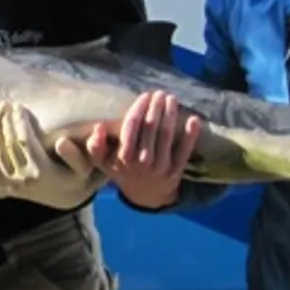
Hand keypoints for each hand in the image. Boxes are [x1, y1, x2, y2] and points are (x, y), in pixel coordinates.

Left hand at [0, 100, 105, 209]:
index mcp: (41, 172)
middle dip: (6, 123)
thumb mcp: (85, 168)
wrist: (68, 199)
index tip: (18, 106)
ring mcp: (14, 183)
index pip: (25, 142)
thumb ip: (76, 155)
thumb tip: (61, 141)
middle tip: (3, 104)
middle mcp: (24, 178)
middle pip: (10, 145)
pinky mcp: (8, 186)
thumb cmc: (78, 179)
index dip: (20, 123)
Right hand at [83, 90, 203, 209]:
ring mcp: (160, 167)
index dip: (138, 109)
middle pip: (150, 128)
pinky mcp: (176, 171)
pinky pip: (184, 151)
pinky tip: (194, 119)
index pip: (131, 127)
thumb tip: (98, 127)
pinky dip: (190, 135)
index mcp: (123, 158)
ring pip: (166, 135)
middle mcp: (142, 162)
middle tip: (159, 93)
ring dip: (170, 114)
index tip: (144, 96)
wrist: (146, 197)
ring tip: (172, 99)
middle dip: (156, 107)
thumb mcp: (104, 163)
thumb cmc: (123, 172)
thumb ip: (96, 146)